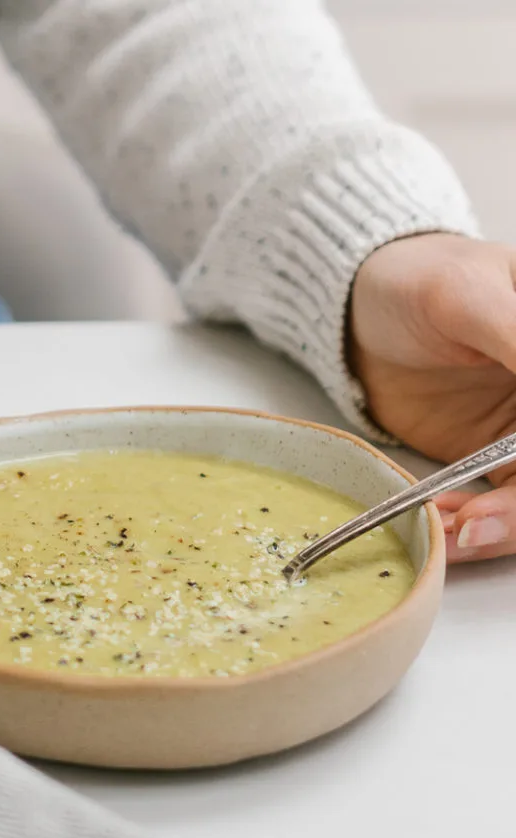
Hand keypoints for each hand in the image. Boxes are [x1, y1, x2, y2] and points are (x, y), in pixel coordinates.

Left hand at [350, 234, 515, 563]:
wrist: (362, 307)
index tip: (513, 467)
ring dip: (501, 529)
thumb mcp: (469, 295)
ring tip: (452, 531)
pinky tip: (439, 523)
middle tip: (477, 524)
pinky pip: (496, 510)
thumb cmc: (420, 279)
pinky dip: (472, 526)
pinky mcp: (491, 463)